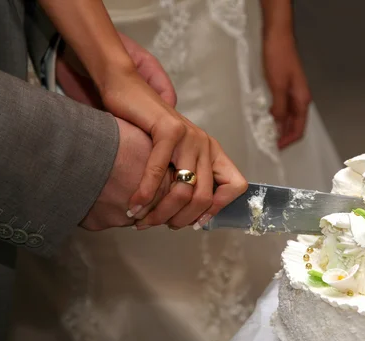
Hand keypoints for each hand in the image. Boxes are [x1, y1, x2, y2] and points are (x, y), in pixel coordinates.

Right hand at [58, 34, 246, 229]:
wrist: (129, 92)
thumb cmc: (146, 129)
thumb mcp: (173, 155)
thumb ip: (182, 178)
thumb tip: (184, 217)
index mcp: (212, 152)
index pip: (236, 186)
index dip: (217, 209)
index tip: (194, 222)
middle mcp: (206, 144)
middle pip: (204, 197)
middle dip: (180, 219)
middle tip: (158, 224)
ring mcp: (190, 136)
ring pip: (184, 189)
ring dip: (161, 212)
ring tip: (142, 220)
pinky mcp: (169, 129)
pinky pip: (159, 171)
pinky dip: (145, 193)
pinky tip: (134, 204)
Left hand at [263, 31, 311, 149]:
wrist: (277, 37)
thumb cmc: (278, 58)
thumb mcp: (277, 86)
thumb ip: (279, 108)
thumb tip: (279, 127)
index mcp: (302, 100)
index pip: (299, 128)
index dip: (288, 141)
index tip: (276, 148)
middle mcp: (301, 98)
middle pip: (296, 125)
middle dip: (285, 137)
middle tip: (270, 145)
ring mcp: (294, 93)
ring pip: (290, 117)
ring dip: (280, 127)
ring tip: (268, 135)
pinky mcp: (286, 87)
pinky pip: (284, 108)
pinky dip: (277, 116)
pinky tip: (268, 118)